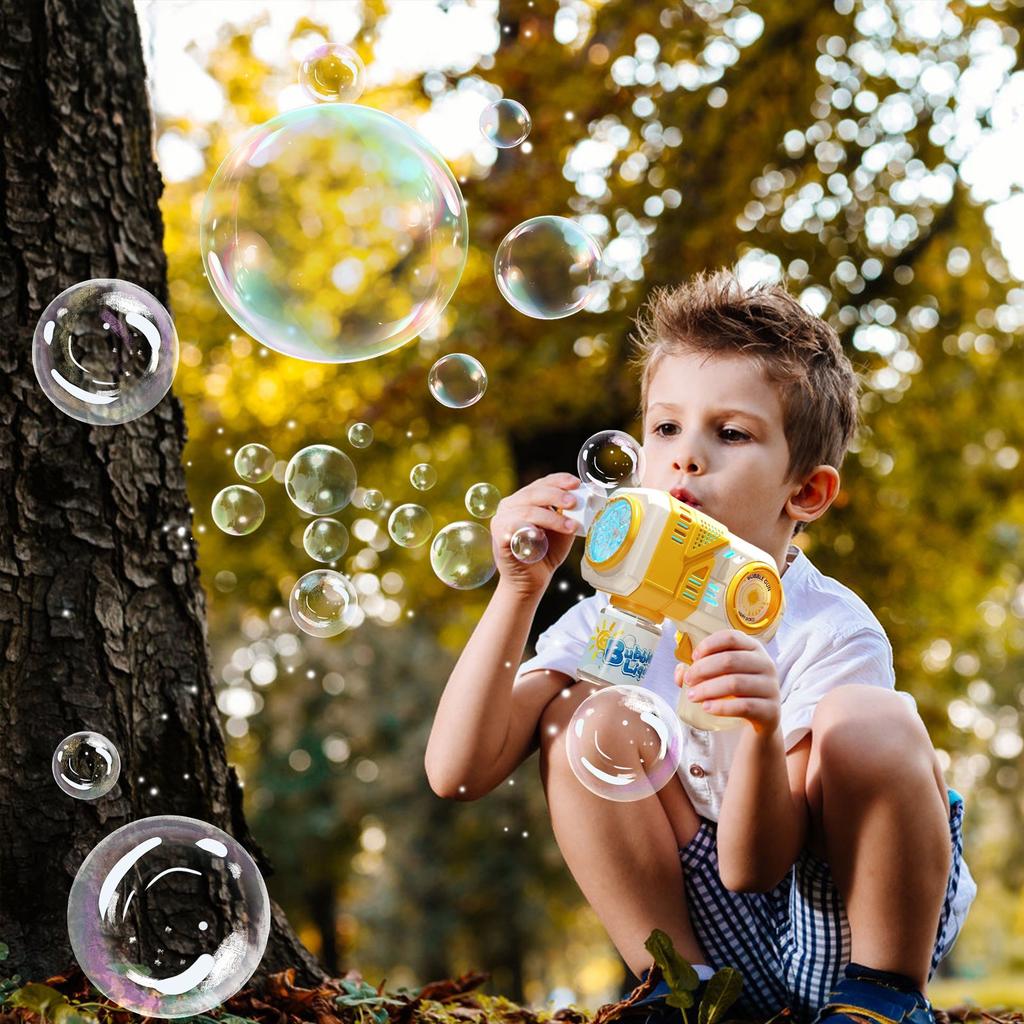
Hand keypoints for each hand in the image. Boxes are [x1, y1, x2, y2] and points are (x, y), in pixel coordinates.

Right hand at [490, 472, 580, 596]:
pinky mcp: (499, 538)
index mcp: (524, 499)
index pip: (542, 483)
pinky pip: (513, 530)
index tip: (576, 484)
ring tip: (570, 528)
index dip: (559, 480)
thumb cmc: (546, 552)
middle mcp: (510, 505)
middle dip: (556, 496)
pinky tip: (539, 535)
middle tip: (574, 503)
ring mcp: (501, 520)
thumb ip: (568, 514)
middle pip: (533, 493)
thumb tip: (583, 500)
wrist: (530, 581)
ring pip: (527, 512)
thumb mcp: (561, 529)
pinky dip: (527, 530)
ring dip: (551, 518)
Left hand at [675, 629, 780, 736]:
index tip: (693, 657)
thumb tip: (680, 671)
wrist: (762, 718)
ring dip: (708, 689)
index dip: (709, 644)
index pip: (731, 637)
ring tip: (693, 696)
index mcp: (753, 648)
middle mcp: (765, 663)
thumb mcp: (721, 675)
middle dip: (703, 670)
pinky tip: (707, 707)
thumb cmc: (738, 691)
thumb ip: (699, 671)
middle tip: (688, 680)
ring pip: (735, 683)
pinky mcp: (771, 709)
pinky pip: (744, 706)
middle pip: (730, 660)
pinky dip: (721, 707)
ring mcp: (771, 687)